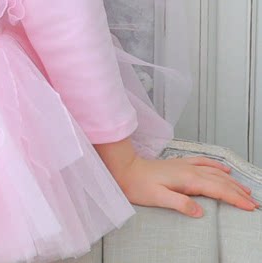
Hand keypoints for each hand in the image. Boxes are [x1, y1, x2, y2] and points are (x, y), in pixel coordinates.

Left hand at [112, 153, 258, 217]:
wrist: (125, 169)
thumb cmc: (138, 185)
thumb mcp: (158, 198)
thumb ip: (180, 203)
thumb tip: (199, 211)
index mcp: (187, 179)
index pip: (217, 190)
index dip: (235, 199)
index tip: (250, 207)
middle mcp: (189, 170)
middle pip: (220, 181)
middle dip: (238, 192)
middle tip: (254, 202)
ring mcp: (185, 165)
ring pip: (214, 172)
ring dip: (231, 181)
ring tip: (245, 189)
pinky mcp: (179, 164)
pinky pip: (203, 162)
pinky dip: (216, 165)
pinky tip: (223, 169)